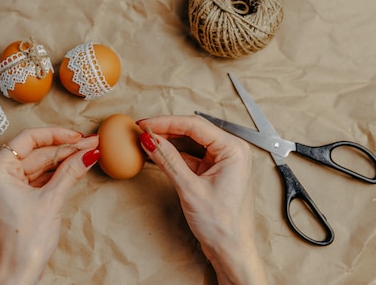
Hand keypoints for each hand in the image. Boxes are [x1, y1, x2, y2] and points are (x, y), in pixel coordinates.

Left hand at [0, 128, 99, 284]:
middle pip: (36, 152)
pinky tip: (76, 167)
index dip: (56, 135)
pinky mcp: (16, 197)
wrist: (17, 273)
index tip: (78, 136)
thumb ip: (70, 172)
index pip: (28, 139)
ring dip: (64, 160)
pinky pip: (38, 178)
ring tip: (88, 153)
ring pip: (39, 165)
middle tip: (91, 144)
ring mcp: (6, 187)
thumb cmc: (24, 242)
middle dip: (65, 149)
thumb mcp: (52, 200)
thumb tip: (89, 153)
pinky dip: (56, 173)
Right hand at [137, 116, 267, 284]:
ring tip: (146, 141)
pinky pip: (192, 156)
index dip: (166, 122)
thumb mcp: (189, 189)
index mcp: (233, 149)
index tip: (145, 124)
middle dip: (166, 130)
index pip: (195, 125)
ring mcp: (224, 161)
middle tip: (142, 131)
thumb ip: (168, 160)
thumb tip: (150, 140)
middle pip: (193, 131)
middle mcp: (232, 151)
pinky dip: (175, 155)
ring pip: (191, 143)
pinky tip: (158, 154)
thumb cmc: (222, 226)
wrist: (232, 252)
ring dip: (169, 142)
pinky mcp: (215, 171)